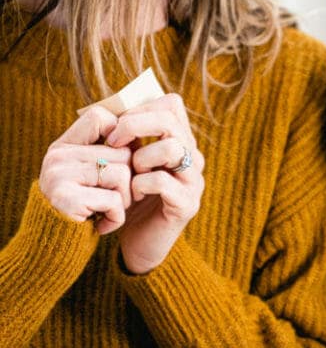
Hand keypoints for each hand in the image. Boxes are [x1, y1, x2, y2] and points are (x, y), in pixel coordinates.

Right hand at [38, 107, 132, 234]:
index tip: (122, 161)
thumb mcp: (92, 175)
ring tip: (106, 211)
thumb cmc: (86, 210)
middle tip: (111, 199)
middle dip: (128, 181)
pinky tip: (102, 225)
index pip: (99, 117)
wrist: (59, 248)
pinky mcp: (65, 199)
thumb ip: (107, 150)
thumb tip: (143, 130)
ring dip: (124, 200)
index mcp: (64, 146)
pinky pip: (113, 199)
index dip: (120, 135)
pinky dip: (116, 217)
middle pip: (122, 152)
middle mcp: (57, 156)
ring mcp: (59, 176)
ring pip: (122, 174)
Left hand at [104, 93, 204, 274]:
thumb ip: (127, 136)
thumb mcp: (127, 161)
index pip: (171, 103)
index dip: (141, 108)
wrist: (138, 244)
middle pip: (170, 119)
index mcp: (180, 141)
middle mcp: (192, 157)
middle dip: (134, 125)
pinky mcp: (187, 205)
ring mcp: (193, 181)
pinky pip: (162, 181)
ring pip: (172, 148)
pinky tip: (134, 194)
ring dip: (141, 157)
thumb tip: (109, 108)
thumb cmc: (129, 198)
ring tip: (130, 174)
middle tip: (113, 142)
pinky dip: (140, 184)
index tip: (117, 126)